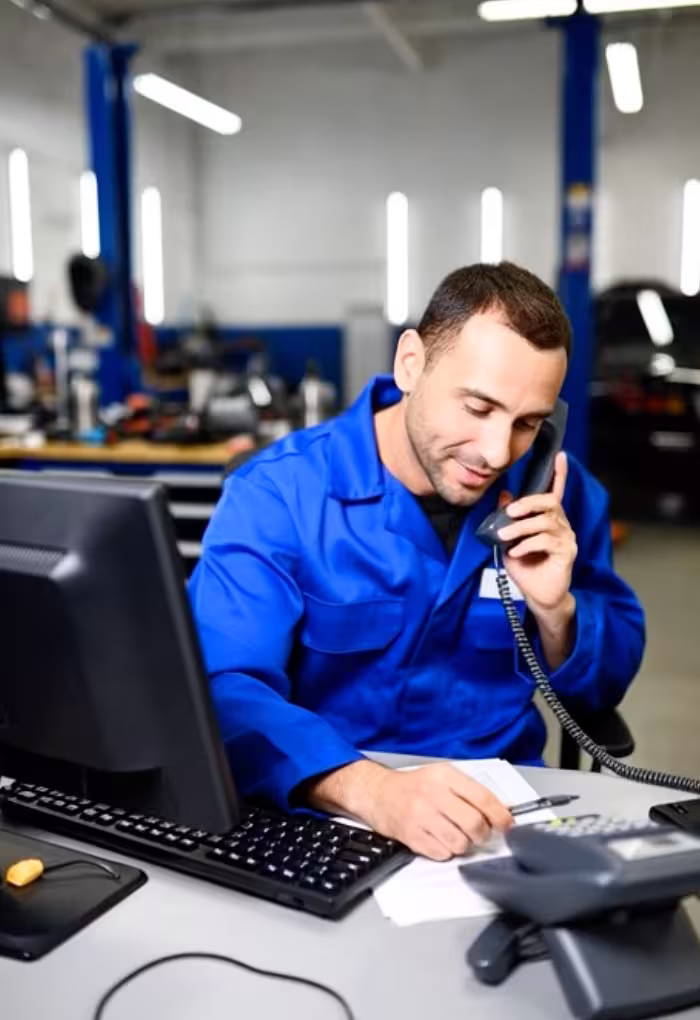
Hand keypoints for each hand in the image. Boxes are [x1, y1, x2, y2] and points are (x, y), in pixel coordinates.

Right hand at [306, 760, 512, 860]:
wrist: (377, 793)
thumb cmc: (413, 786)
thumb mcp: (443, 778)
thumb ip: (472, 792)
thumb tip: (503, 809)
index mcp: (445, 776)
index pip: (482, 798)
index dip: (500, 815)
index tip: (507, 825)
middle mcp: (433, 794)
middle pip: (474, 823)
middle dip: (482, 834)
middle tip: (478, 834)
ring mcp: (420, 816)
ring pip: (459, 842)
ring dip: (463, 844)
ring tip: (455, 836)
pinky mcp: (410, 835)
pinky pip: (441, 853)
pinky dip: (445, 851)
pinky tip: (439, 840)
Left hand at [495, 451, 576, 617]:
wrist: (537, 596)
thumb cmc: (525, 567)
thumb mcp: (509, 540)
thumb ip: (507, 519)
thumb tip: (503, 495)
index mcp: (549, 519)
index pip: (556, 492)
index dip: (559, 473)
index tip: (560, 454)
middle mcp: (562, 525)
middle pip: (550, 502)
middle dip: (528, 503)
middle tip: (509, 511)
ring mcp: (567, 539)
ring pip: (545, 522)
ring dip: (521, 528)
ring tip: (504, 537)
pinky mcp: (567, 553)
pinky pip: (547, 541)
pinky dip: (527, 545)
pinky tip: (516, 552)